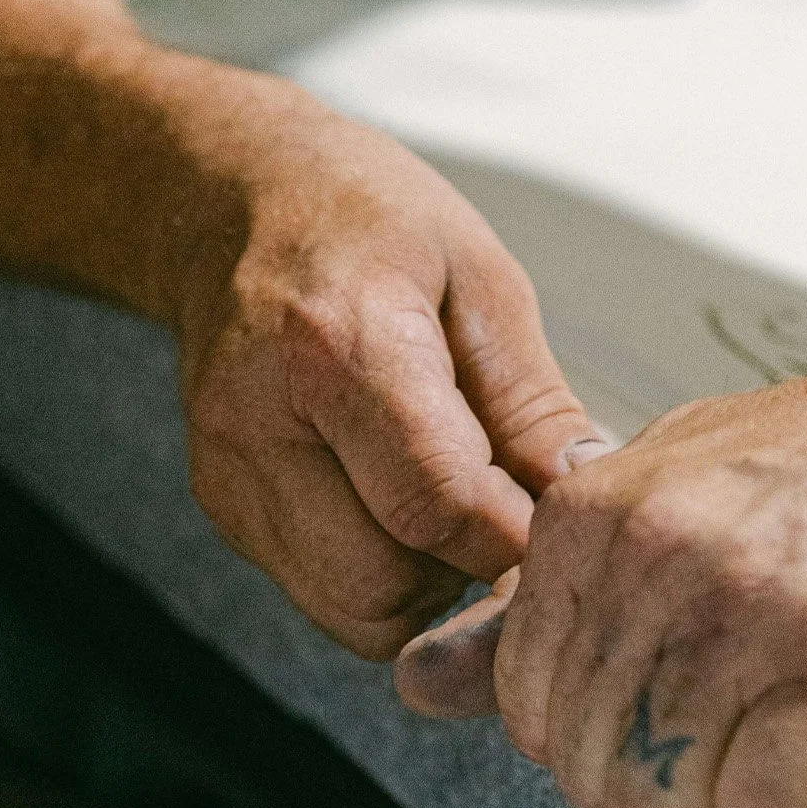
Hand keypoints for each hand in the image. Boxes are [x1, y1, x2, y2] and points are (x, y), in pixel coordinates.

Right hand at [168, 86, 601, 658]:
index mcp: (336, 349)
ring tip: (457, 504)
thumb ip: (532, 399)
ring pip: (352, 609)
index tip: (562, 525)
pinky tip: (406, 504)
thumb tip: (583, 491)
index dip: (515, 537)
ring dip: (427, 587)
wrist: (234, 198)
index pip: (436, 505)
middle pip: (385, 582)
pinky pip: (325, 593)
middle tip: (510, 516)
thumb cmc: (362, 220)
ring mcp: (230, 476)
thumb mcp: (480, 278)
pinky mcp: (223, 509)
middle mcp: (261, 425)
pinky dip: (384, 574)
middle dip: (468, 573)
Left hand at [395, 333, 806, 807]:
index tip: (689, 717)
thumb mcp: (688, 489)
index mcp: (602, 517)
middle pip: (599, 774)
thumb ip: (566, 593)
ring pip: (677, 805)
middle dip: (678, 790)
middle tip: (765, 743)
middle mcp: (663, 561)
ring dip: (754, 803)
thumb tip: (428, 682)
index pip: (530, 712)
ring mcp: (755, 613)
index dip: (612, 743)